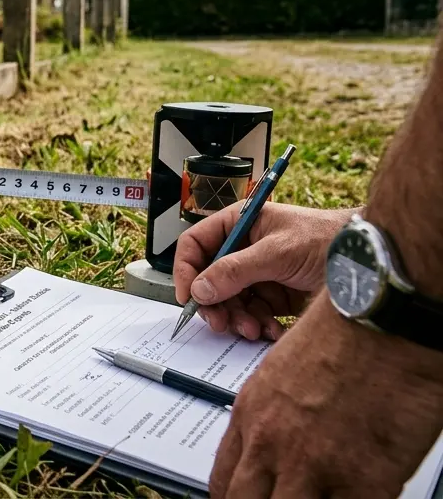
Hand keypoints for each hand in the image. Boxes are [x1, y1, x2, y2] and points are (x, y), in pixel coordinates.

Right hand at [173, 202, 354, 339]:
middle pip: (209, 279)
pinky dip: (259, 325)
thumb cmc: (326, 240)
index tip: (188, 297)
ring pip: (230, 301)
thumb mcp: (277, 252)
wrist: (368, 262)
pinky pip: (253, 314)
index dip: (186, 270)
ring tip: (254, 329)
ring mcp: (258, 274)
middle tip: (221, 323)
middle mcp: (243, 248)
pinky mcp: (275, 296)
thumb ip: (235, 270)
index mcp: (238, 225)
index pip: (195, 245)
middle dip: (215, 304)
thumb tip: (199, 290)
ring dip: (238, 319)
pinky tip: (272, 329)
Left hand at [210, 297, 442, 497]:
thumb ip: (274, 412)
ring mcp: (314, 467)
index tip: (244, 498)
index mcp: (251, 414)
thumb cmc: (344, 331)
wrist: (386, 317)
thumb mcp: (285, 370)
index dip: (234, 496)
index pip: (223, 477)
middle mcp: (272, 444)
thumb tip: (275, 441)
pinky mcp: (362, 481)